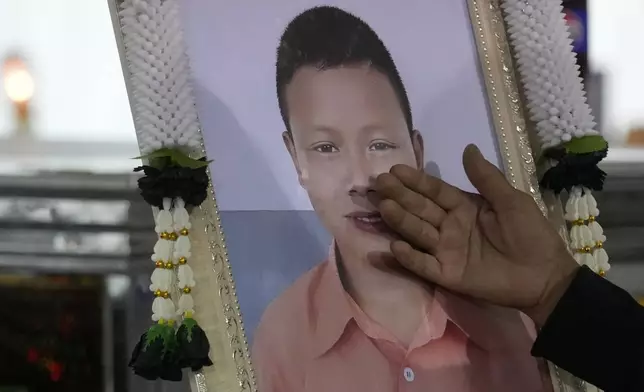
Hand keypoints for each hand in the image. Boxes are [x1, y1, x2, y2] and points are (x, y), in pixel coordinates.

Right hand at [375, 144, 579, 325]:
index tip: (394, 170)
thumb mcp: (511, 200)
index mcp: (464, 207)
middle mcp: (449, 227)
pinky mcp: (447, 275)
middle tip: (378, 183)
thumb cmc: (531, 235)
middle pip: (420, 209)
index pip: (434, 191)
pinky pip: (424, 265)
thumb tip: (467, 148)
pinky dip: (408, 258)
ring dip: (400, 221)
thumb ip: (486, 178)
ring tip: (384, 207)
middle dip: (400, 196)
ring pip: (418, 233)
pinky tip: (393, 247)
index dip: (415, 181)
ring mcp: (446, 251)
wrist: (545, 276)